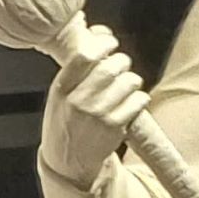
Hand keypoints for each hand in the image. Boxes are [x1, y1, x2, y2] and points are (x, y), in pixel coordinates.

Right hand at [41, 25, 147, 185]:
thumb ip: (76, 70)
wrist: (68, 164)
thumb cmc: (65, 124)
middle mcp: (78, 101)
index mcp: (61, 89)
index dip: (103, 44)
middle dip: (122, 62)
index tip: (110, 43)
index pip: (84, 56)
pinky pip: (139, 100)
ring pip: (130, 81)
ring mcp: (98, 114)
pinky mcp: (116, 126)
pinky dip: (139, 98)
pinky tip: (130, 104)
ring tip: (125, 88)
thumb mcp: (59, 97)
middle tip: (121, 67)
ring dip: (132, 81)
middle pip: (112, 66)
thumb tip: (100, 33)